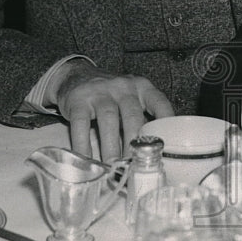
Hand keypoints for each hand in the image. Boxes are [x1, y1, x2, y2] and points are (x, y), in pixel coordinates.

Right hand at [55, 60, 174, 161]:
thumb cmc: (109, 95)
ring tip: (112, 165)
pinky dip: (84, 143)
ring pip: (109, 119)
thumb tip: (150, 153)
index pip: (159, 103)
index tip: (165, 144)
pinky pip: (82, 124)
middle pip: (132, 116)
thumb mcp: (130, 100)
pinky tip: (86, 158)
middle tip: (134, 165)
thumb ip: (140, 119)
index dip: (166, 122)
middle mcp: (123, 87)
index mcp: (142, 88)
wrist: (76, 75)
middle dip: (134, 143)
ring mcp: (100, 91)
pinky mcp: (78, 99)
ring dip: (111, 146)